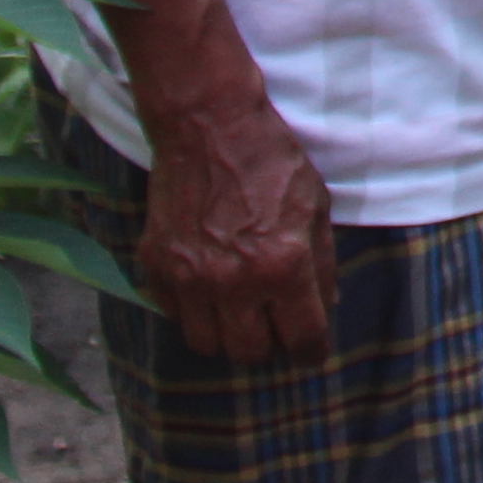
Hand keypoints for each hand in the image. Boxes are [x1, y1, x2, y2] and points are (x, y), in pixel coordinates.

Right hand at [135, 90, 336, 363]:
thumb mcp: (315, 207)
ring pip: (208, 345)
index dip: (310, 352)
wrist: (209, 128)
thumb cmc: (271, 163)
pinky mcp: (157, 268)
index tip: (309, 352)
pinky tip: (208, 289)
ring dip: (227, 336)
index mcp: (283, 265)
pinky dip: (193, 313)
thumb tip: (325, 309)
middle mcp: (234, 281)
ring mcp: (190, 278)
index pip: (302, 339)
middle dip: (268, 346)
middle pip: (251, 353)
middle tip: (273, 327)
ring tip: (239, 313)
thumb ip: (321, 265)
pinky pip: (175, 316)